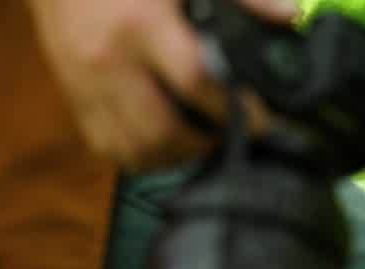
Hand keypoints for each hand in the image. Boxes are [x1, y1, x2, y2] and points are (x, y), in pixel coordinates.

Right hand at [24, 0, 296, 170]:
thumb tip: (291, 16)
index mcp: (142, 24)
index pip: (196, 80)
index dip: (233, 109)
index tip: (261, 122)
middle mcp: (110, 61)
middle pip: (164, 131)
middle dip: (205, 143)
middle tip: (228, 133)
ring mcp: (87, 85)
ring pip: (135, 150)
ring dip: (174, 156)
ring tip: (198, 139)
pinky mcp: (74, 98)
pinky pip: (108, 148)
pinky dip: (141, 155)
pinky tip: (162, 140)